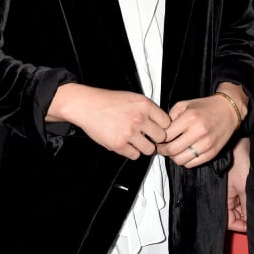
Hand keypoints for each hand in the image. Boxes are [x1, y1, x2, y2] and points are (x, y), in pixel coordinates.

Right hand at [48, 83, 170, 158]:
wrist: (86, 105)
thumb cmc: (108, 101)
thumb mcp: (132, 97)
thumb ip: (147, 109)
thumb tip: (161, 123)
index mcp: (144, 105)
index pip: (167, 123)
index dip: (162, 127)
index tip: (157, 128)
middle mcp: (139, 118)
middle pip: (161, 137)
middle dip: (155, 138)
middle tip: (148, 137)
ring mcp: (129, 132)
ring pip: (149, 149)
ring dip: (144, 147)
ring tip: (137, 141)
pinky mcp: (118, 144)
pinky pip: (134, 155)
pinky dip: (131, 152)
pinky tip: (126, 143)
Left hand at [160, 85, 244, 167]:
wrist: (228, 111)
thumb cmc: (204, 107)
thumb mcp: (185, 105)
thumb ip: (170, 116)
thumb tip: (159, 131)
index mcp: (190, 118)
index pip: (166, 135)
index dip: (158, 139)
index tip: (157, 138)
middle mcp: (198, 132)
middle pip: (171, 150)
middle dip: (162, 150)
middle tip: (161, 147)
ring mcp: (206, 145)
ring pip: (180, 160)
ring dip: (173, 157)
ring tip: (173, 150)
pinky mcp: (212, 153)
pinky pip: (191, 164)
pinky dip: (184, 160)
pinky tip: (184, 153)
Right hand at [227, 137, 250, 231]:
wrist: (241, 145)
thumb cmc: (238, 163)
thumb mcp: (244, 189)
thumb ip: (246, 208)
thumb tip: (250, 224)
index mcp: (223, 200)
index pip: (229, 221)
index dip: (240, 226)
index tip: (252, 227)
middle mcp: (227, 197)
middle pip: (236, 215)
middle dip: (246, 217)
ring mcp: (233, 191)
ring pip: (242, 207)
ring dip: (250, 208)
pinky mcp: (240, 184)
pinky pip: (245, 198)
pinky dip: (251, 200)